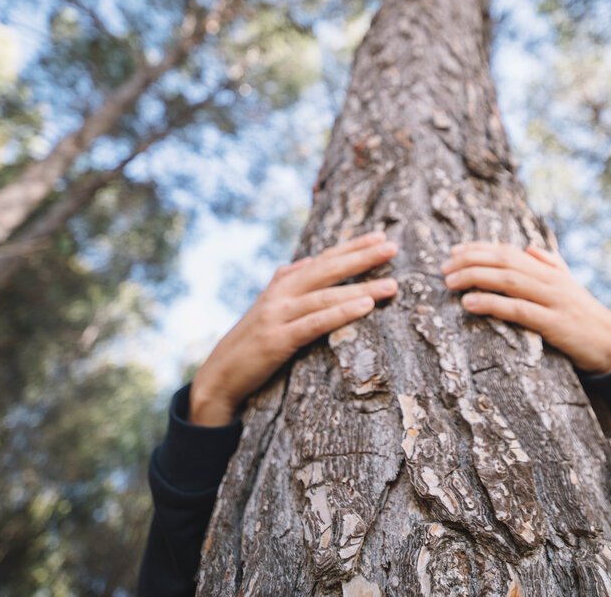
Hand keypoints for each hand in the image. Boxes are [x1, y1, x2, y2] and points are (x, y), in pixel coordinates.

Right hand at [189, 230, 398, 425]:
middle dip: (362, 257)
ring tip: (392, 285)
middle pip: (327, 270)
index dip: (351, 247)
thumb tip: (303, 262)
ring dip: (361, 288)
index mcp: (282, 284)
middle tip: (392, 247)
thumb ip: (284, 283)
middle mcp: (280, 294)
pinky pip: (315, 324)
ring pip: (326, 296)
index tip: (380, 236)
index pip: (323, 259)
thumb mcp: (265, 307)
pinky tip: (364, 306)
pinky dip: (341, 313)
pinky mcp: (278, 341)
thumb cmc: (250, 340)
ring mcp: (278, 316)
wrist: (219, 375)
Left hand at [441, 241, 610, 373]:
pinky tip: (470, 304)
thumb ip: (550, 264)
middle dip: (471, 261)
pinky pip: (518, 310)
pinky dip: (492, 304)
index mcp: (548, 269)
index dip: (478, 249)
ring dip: (476, 278)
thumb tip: (529, 247)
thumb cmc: (582, 313)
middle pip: (504, 262)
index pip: (507, 251)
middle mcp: (549, 279)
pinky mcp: (553, 323)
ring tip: (451, 282)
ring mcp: (552, 300)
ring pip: (509, 281)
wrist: (610, 342)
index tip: (453, 252)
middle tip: (444, 268)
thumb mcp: (567, 284)